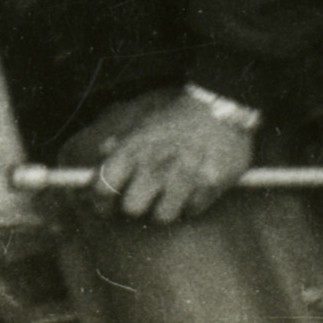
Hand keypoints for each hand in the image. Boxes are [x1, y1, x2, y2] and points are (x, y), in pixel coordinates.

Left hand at [88, 87, 256, 222]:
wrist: (221, 105)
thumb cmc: (178, 118)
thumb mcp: (145, 123)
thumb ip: (121, 143)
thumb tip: (102, 155)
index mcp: (135, 148)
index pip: (104, 187)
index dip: (101, 202)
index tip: (107, 207)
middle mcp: (156, 164)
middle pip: (132, 208)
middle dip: (138, 206)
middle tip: (147, 198)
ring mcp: (183, 176)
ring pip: (163, 217)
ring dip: (166, 208)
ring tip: (174, 192)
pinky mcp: (208, 185)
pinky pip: (192, 211)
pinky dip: (192, 203)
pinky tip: (196, 185)